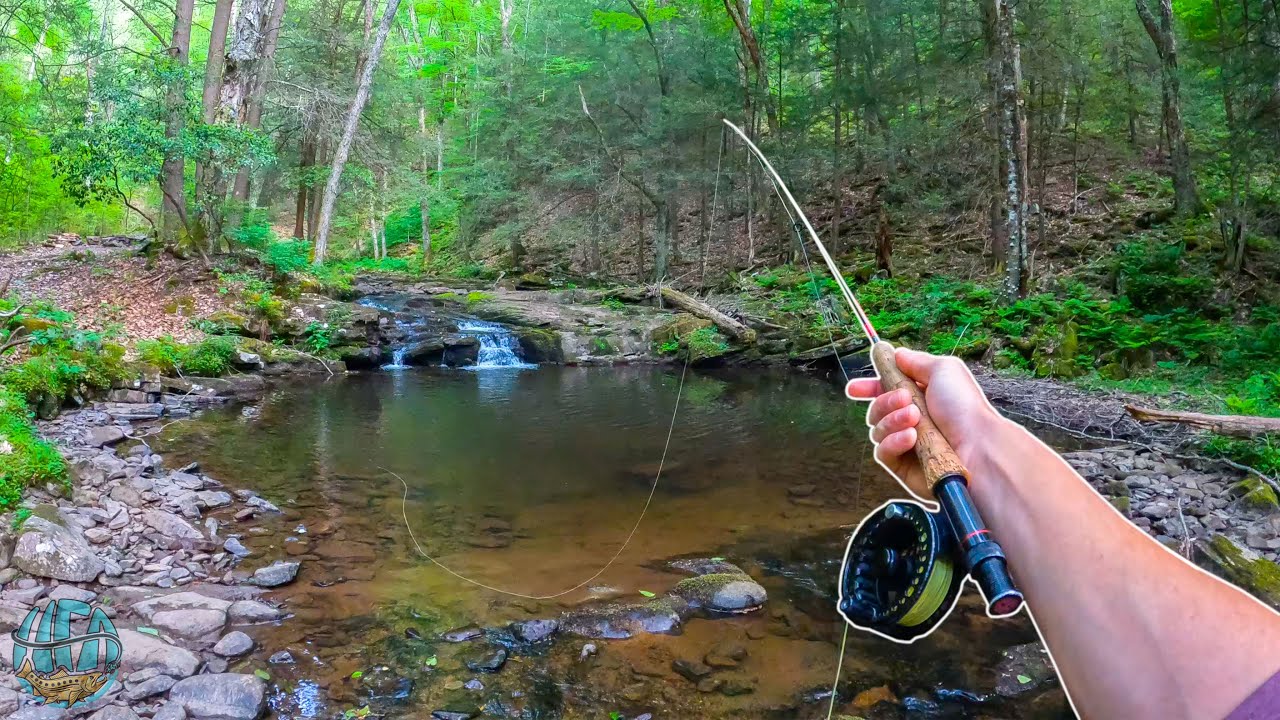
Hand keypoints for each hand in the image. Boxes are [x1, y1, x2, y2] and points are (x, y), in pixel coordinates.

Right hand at [845, 347, 1000, 501]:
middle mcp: (912, 422)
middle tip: (904, 399)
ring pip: (876, 430)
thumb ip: (915, 361)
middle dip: (884, 401)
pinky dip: (893, 442)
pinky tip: (911, 438)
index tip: (854, 389)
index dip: (869, 388)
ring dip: (892, 420)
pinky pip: (882, 452)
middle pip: (876, 410)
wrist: (978, 447)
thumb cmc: (964, 408)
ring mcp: (907, 446)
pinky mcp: (903, 468)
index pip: (886, 391)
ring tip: (914, 419)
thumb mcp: (943, 370)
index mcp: (921, 398)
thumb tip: (895, 354)